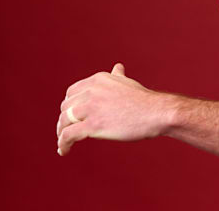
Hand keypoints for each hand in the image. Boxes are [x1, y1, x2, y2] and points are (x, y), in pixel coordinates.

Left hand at [56, 63, 170, 155]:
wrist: (157, 112)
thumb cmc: (145, 101)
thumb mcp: (127, 83)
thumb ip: (117, 76)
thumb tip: (117, 67)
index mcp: (98, 80)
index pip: (72, 92)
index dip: (69, 105)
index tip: (71, 116)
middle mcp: (92, 91)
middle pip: (66, 106)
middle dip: (63, 119)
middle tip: (66, 131)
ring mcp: (91, 108)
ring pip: (64, 120)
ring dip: (60, 132)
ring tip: (64, 143)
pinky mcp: (93, 125)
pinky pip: (68, 135)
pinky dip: (63, 144)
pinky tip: (64, 151)